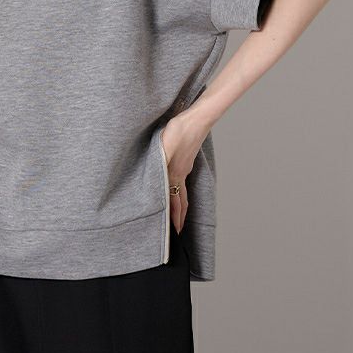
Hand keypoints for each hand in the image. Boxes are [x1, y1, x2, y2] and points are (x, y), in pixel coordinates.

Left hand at [159, 112, 211, 233]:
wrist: (196, 119)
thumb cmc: (180, 130)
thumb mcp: (164, 145)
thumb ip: (160, 160)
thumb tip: (156, 174)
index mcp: (175, 173)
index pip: (175, 202)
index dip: (173, 218)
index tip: (174, 233)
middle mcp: (181, 173)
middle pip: (180, 200)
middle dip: (178, 217)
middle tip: (177, 232)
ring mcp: (184, 167)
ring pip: (182, 191)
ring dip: (179, 204)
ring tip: (178, 214)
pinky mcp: (185, 159)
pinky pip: (182, 180)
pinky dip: (179, 189)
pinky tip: (175, 185)